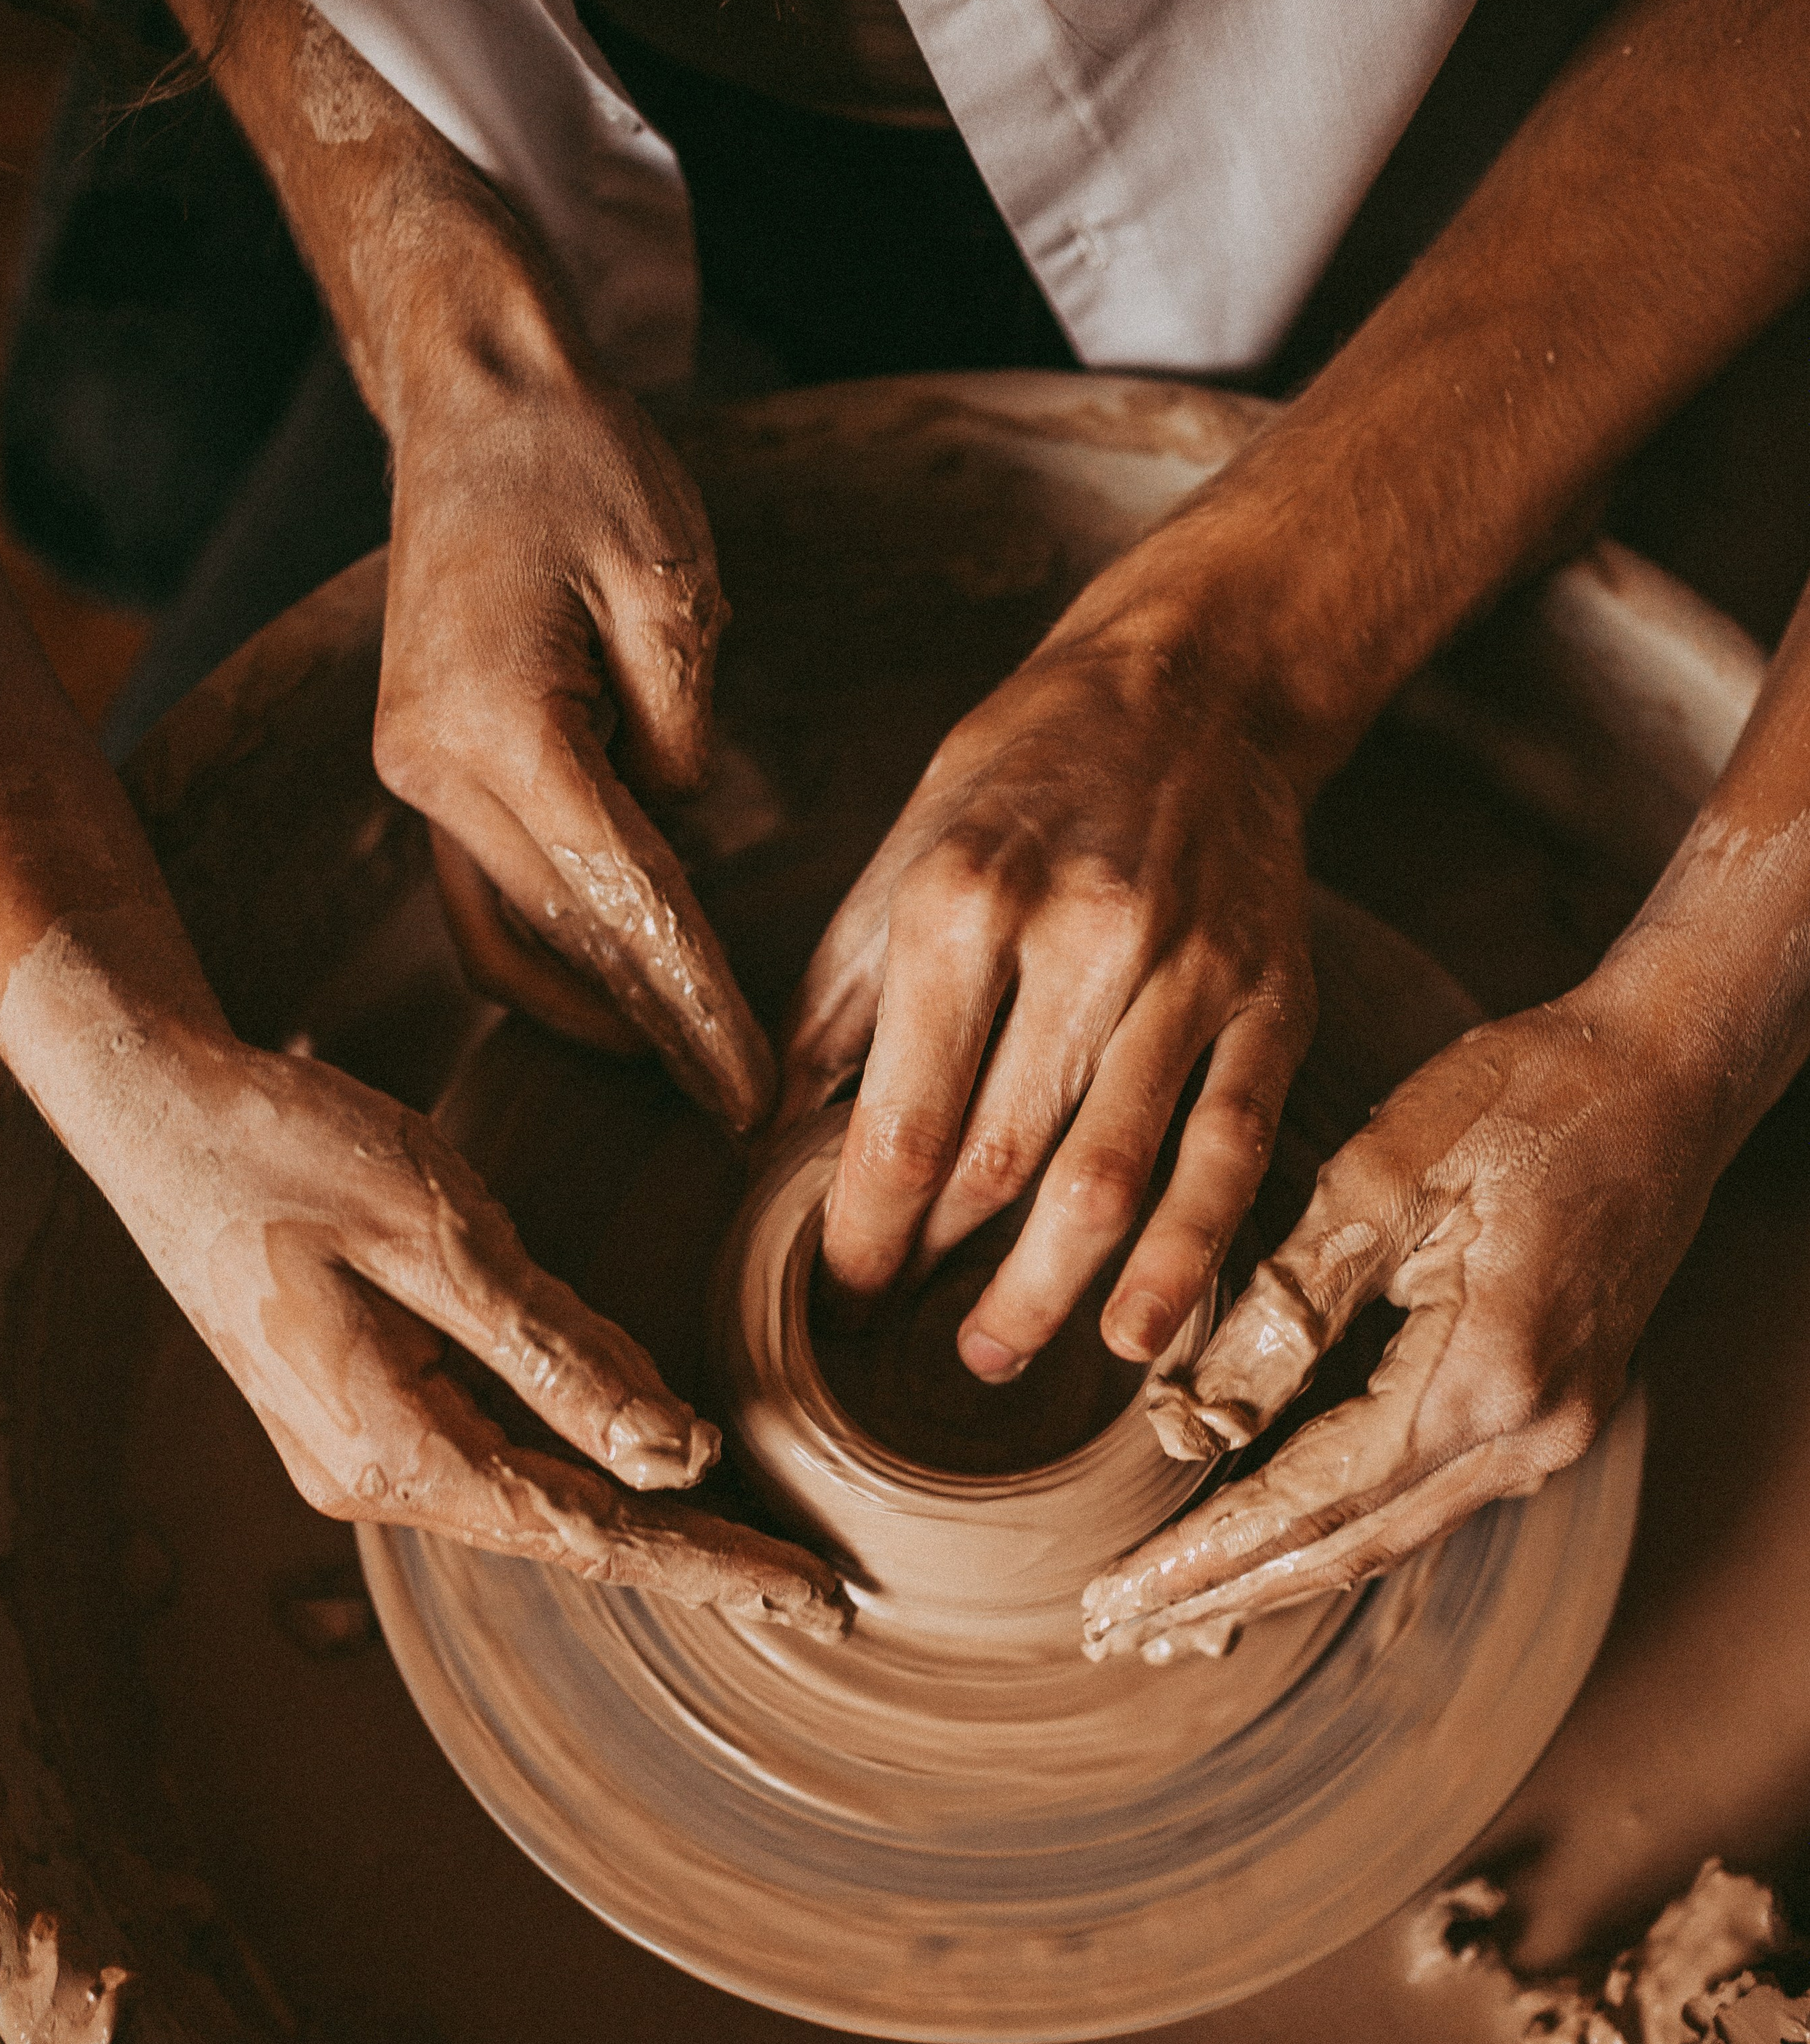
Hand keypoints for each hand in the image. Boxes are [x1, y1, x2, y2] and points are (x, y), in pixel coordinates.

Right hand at [109, 1029, 844, 1629]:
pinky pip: (488, 1459)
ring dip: (640, 1528)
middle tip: (820, 1602)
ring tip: (755, 1559)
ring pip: (527, 1501)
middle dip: (693, 1564)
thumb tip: (677, 1452)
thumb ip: (560, 1349)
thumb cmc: (289, 1145)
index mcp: (391, 1444)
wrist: (152, 1108)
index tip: (816, 1601)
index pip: (586, 1533)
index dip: (710, 1568)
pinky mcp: (353, 1411)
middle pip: (563, 1537)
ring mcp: (351, 1452)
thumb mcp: (441, 1232)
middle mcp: (367, 1477)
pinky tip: (640, 1477)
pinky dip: (576, 1474)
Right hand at [375, 360, 774, 1132]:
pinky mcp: (419, 762)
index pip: (622, 901)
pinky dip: (550, 947)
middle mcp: (435, 764)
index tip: (750, 1088)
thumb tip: (677, 832)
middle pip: (559, 938)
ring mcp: (412, 768)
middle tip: (737, 1101)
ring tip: (683, 1058)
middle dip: (653, 1027)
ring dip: (589, 1007)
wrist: (475, 394)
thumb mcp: (674, 590)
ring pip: (503, 935)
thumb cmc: (586, 466)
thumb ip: (680, 734)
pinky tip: (619, 982)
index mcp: (503, 723)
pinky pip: (481, 892)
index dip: (694, 1003)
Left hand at [781, 569, 1317, 1383]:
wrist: (1198, 690)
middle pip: (998, 1166)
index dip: (864, 1233)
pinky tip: (1135, 1333)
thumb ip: (840, 998)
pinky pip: (1226, 1157)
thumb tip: (773, 1132)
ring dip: (1043, 1295)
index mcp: (963, 902)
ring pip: (1108, 1181)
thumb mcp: (902, 854)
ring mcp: (1188, 977)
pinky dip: (1183, 1260)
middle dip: (937, 1272)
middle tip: (900, 1335)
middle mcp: (1080, 941)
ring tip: (994, 1353)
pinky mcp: (1270, 1003)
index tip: (837, 1291)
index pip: (904, 1121)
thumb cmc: (1023, 775)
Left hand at [1082, 985, 1720, 1658]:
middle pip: (1353, 1548)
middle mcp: (1531, 1434)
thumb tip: (1194, 1422)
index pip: (1315, 1504)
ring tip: (1173, 1607)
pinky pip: (1426, 1493)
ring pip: (1391, 1532)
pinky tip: (1273, 1541)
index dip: (1208, 1555)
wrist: (1663, 1070)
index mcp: (1486, 1380)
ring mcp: (1553, 1431)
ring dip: (1280, 1573)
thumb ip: (1290, 1305)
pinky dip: (1340, 1525)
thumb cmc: (1521, 1097)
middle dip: (1229, 1593)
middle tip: (1116, 1631)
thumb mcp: (1381, 1175)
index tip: (1113, 1597)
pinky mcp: (1551, 1409)